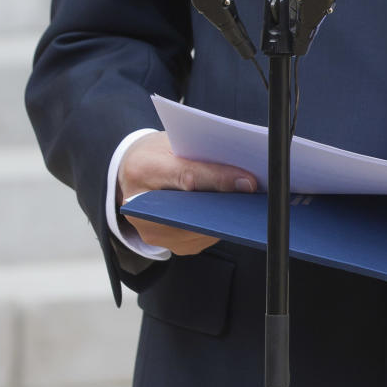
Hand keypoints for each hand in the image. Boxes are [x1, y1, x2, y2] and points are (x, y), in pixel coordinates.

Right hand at [117, 130, 256, 255]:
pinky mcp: (166, 245)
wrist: (127, 174)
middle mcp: (141, 208)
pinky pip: (200, 239)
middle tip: (258, 197)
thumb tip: (241, 170)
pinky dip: (218, 226)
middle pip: (195, 210)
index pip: (187, 176)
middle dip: (229, 203)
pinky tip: (233, 214)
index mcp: (144, 170)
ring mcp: (152, 232)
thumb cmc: (154, 153)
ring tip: (252, 204)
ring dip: (227, 218)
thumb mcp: (172, 141)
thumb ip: (200, 153)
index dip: (220, 180)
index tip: (249, 182)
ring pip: (200, 229)